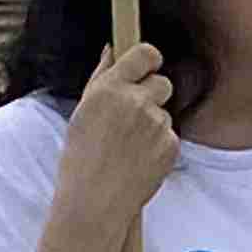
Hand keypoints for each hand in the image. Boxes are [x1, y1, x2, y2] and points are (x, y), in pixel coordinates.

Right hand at [55, 43, 178, 234]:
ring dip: (152, 125)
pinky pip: (169, 136)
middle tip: (134, 117)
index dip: (149, 59)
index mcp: (110, 88)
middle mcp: (135, 101)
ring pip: (164, 114)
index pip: (146, 53)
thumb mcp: (82, 112)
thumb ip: (101, 77)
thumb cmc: (81, 159)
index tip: (147, 66)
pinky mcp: (171, 145)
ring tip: (128, 148)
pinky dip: (158, 147)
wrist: (94, 202)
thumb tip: (112, 49)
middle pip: (162, 82)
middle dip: (152, 95)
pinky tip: (138, 161)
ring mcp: (156, 124)